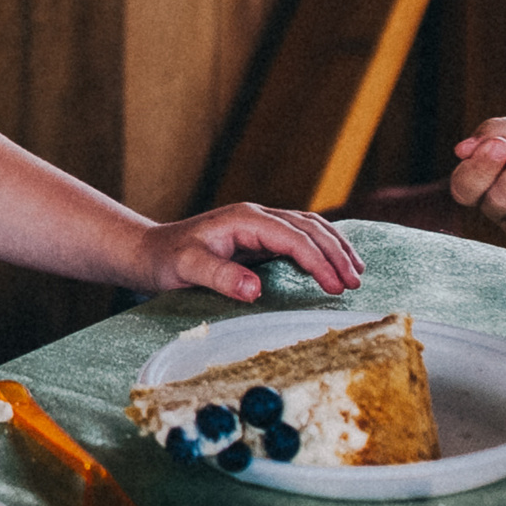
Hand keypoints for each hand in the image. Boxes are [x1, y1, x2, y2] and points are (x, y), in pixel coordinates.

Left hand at [136, 204, 363, 300]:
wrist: (149, 251)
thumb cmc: (165, 260)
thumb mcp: (187, 268)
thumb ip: (220, 277)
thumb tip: (256, 290)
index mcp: (245, 219)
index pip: (294, 238)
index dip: (318, 262)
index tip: (336, 287)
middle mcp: (256, 216)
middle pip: (309, 228)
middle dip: (336, 254)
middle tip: (355, 283)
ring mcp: (259, 223)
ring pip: (309, 228)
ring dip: (335, 248)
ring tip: (356, 272)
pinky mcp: (259, 235)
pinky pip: (299, 235)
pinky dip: (322, 246)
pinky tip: (335, 262)